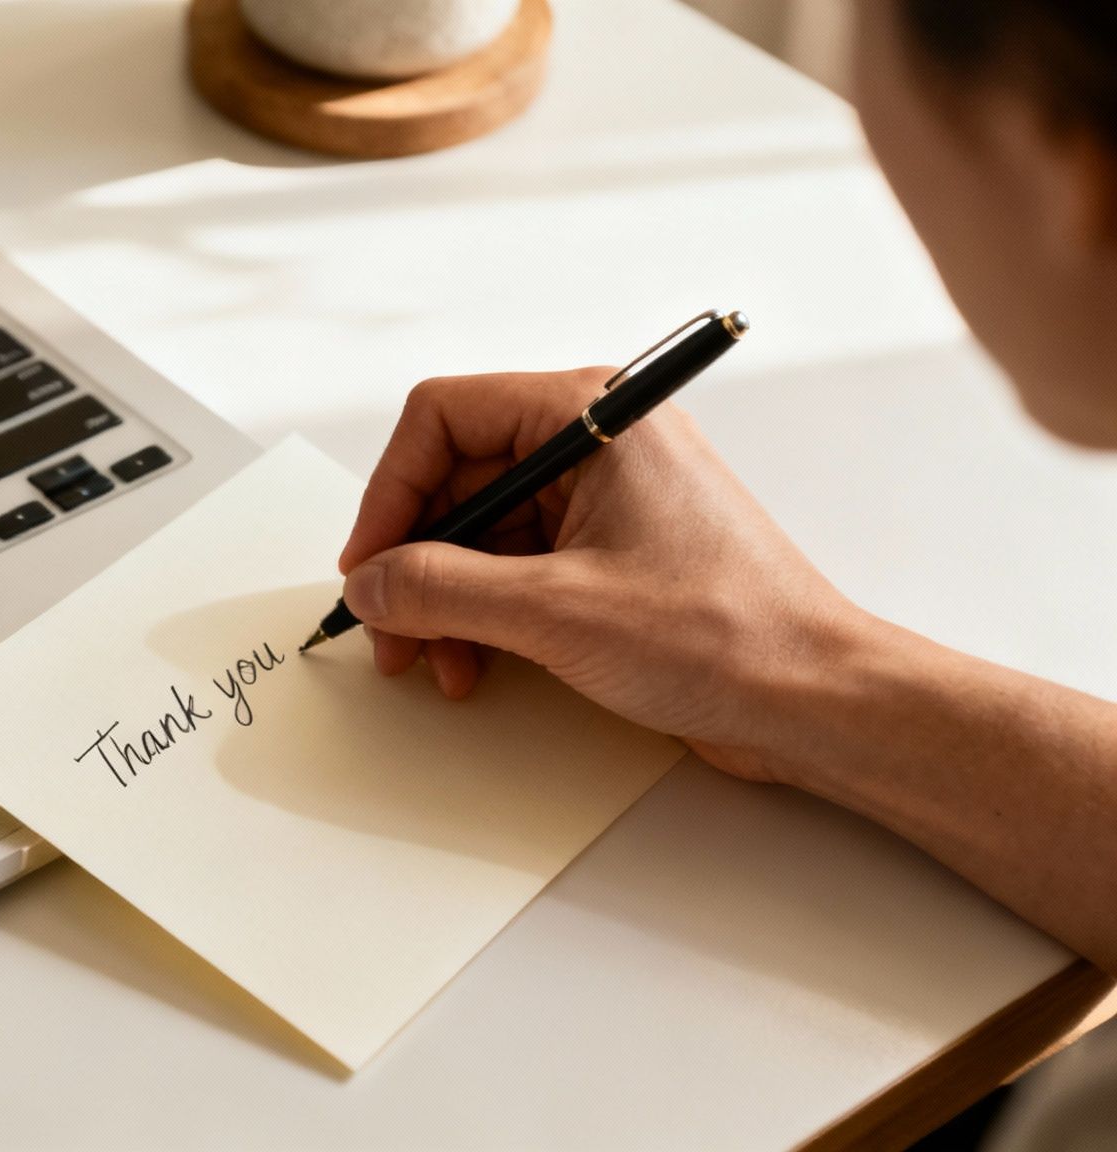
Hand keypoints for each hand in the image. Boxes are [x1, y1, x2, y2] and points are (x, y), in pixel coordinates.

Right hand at [338, 369, 870, 783]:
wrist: (816, 702)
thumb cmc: (725, 636)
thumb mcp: (555, 611)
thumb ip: (441, 590)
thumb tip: (369, 585)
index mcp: (593, 416)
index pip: (444, 417)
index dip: (390, 492)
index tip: (369, 565)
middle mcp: (597, 444)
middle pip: (455, 479)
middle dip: (414, 561)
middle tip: (390, 633)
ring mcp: (605, 500)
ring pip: (479, 531)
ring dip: (444, 599)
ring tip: (437, 664)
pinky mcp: (611, 555)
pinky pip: (515, 567)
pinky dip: (483, 615)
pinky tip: (476, 664)